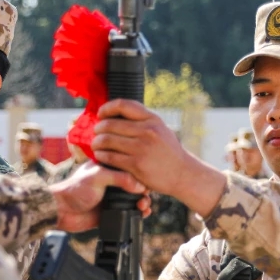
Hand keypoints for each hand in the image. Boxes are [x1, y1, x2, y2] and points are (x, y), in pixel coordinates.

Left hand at [50, 164, 150, 233]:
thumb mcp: (99, 177)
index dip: (141, 174)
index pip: (131, 167)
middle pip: (136, 184)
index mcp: (109, 167)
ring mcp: (113, 196)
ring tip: (143, 206)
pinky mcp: (112, 210)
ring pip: (135, 198)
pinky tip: (142, 213)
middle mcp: (113, 181)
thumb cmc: (74, 189)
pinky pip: (129, 211)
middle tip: (145, 197)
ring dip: (143, 202)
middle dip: (145, 191)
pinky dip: (138, 212)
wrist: (62, 211)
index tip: (147, 182)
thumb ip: (120, 178)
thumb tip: (141, 186)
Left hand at [93, 100, 225, 215]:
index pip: (123, 105)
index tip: (101, 115)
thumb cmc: (169, 152)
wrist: (182, 174)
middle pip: (110, 124)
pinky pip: (110, 157)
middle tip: (96, 134)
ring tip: (96, 145)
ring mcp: (141, 148)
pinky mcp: (136, 165)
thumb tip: (118, 114)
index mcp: (152, 120)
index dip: (107, 108)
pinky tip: (100, 156)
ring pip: (107, 140)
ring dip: (97, 143)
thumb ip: (144, 121)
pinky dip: (101, 155)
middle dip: (98, 129)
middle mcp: (147, 131)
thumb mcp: (161, 130)